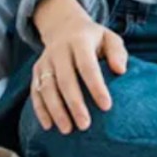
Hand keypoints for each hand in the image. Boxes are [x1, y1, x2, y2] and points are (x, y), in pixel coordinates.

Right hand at [30, 0, 127, 133]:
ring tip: (68, 130)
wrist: (64, 27)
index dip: (96, 86)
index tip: (106, 106)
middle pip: (65, 80)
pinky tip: (49, 126)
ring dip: (56, 111)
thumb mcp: (109, 38)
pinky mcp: (36, 71)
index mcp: (80, 42)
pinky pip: (35, 92)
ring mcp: (45, 62)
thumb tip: (121, 71)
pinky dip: (41, 110)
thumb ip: (117, 52)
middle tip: (85, 125)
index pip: (87, 66)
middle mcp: (59, 51)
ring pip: (47, 88)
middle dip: (74, 104)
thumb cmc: (94, 38)